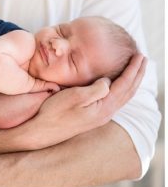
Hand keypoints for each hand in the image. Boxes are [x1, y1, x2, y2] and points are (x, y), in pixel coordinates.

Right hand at [18, 54, 146, 149]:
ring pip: (123, 96)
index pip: (124, 84)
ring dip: (132, 82)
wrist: (42, 131)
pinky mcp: (94, 116)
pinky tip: (119, 86)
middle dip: (138, 74)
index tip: (140, 56)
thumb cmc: (55, 112)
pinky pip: (116, 100)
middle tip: (144, 59)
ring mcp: (100, 116)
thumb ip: (96, 89)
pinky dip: (123, 89)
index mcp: (104, 107)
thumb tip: (108, 81)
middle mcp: (106, 113)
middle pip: (129, 91)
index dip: (133, 69)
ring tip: (137, 71)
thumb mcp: (74, 97)